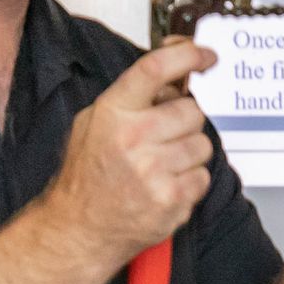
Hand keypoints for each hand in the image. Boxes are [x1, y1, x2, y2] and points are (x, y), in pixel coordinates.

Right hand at [45, 40, 216, 260]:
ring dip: (189, 152)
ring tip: (162, 163)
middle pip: (191, 110)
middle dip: (184, 121)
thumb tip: (175, 74)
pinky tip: (166, 184)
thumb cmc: (87, 176)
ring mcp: (153, 170)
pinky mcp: (171, 199)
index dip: (187, 55)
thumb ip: (133, 96)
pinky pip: (203, 177)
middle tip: (166, 134)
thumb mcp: (94, 122)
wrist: (79, 229)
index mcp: (113, 113)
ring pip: (202, 144)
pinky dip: (190, 181)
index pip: (155, 68)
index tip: (204, 55)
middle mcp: (133, 138)